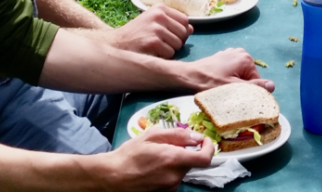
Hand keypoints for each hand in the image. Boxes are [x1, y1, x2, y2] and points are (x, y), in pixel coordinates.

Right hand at [93, 124, 216, 190]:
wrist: (111, 177)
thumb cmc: (128, 155)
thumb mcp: (151, 136)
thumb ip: (177, 135)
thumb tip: (196, 137)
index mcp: (173, 159)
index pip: (205, 158)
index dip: (209, 148)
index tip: (204, 141)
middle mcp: (174, 176)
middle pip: (190, 163)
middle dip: (184, 153)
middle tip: (168, 147)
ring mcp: (170, 187)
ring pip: (180, 171)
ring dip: (174, 164)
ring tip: (155, 159)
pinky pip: (172, 180)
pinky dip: (168, 173)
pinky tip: (152, 169)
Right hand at [111, 4, 193, 58]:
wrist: (115, 45)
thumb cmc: (136, 35)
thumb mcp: (153, 23)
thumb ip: (172, 24)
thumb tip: (191, 29)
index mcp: (160, 8)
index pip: (185, 20)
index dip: (180, 31)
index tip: (168, 35)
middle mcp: (158, 15)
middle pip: (184, 33)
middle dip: (176, 42)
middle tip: (160, 43)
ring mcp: (156, 28)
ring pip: (178, 44)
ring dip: (169, 50)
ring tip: (154, 48)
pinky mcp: (153, 42)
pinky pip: (170, 53)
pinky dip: (163, 57)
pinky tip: (151, 53)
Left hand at [179, 47, 274, 91]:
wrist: (188, 76)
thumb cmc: (209, 83)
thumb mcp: (234, 88)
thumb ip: (254, 87)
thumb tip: (272, 86)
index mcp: (246, 59)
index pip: (257, 81)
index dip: (249, 92)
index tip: (237, 98)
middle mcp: (240, 52)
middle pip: (249, 76)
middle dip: (241, 87)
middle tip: (228, 93)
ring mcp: (230, 54)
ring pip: (240, 75)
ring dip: (233, 83)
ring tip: (221, 88)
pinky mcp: (222, 57)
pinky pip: (232, 71)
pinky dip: (227, 78)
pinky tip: (217, 83)